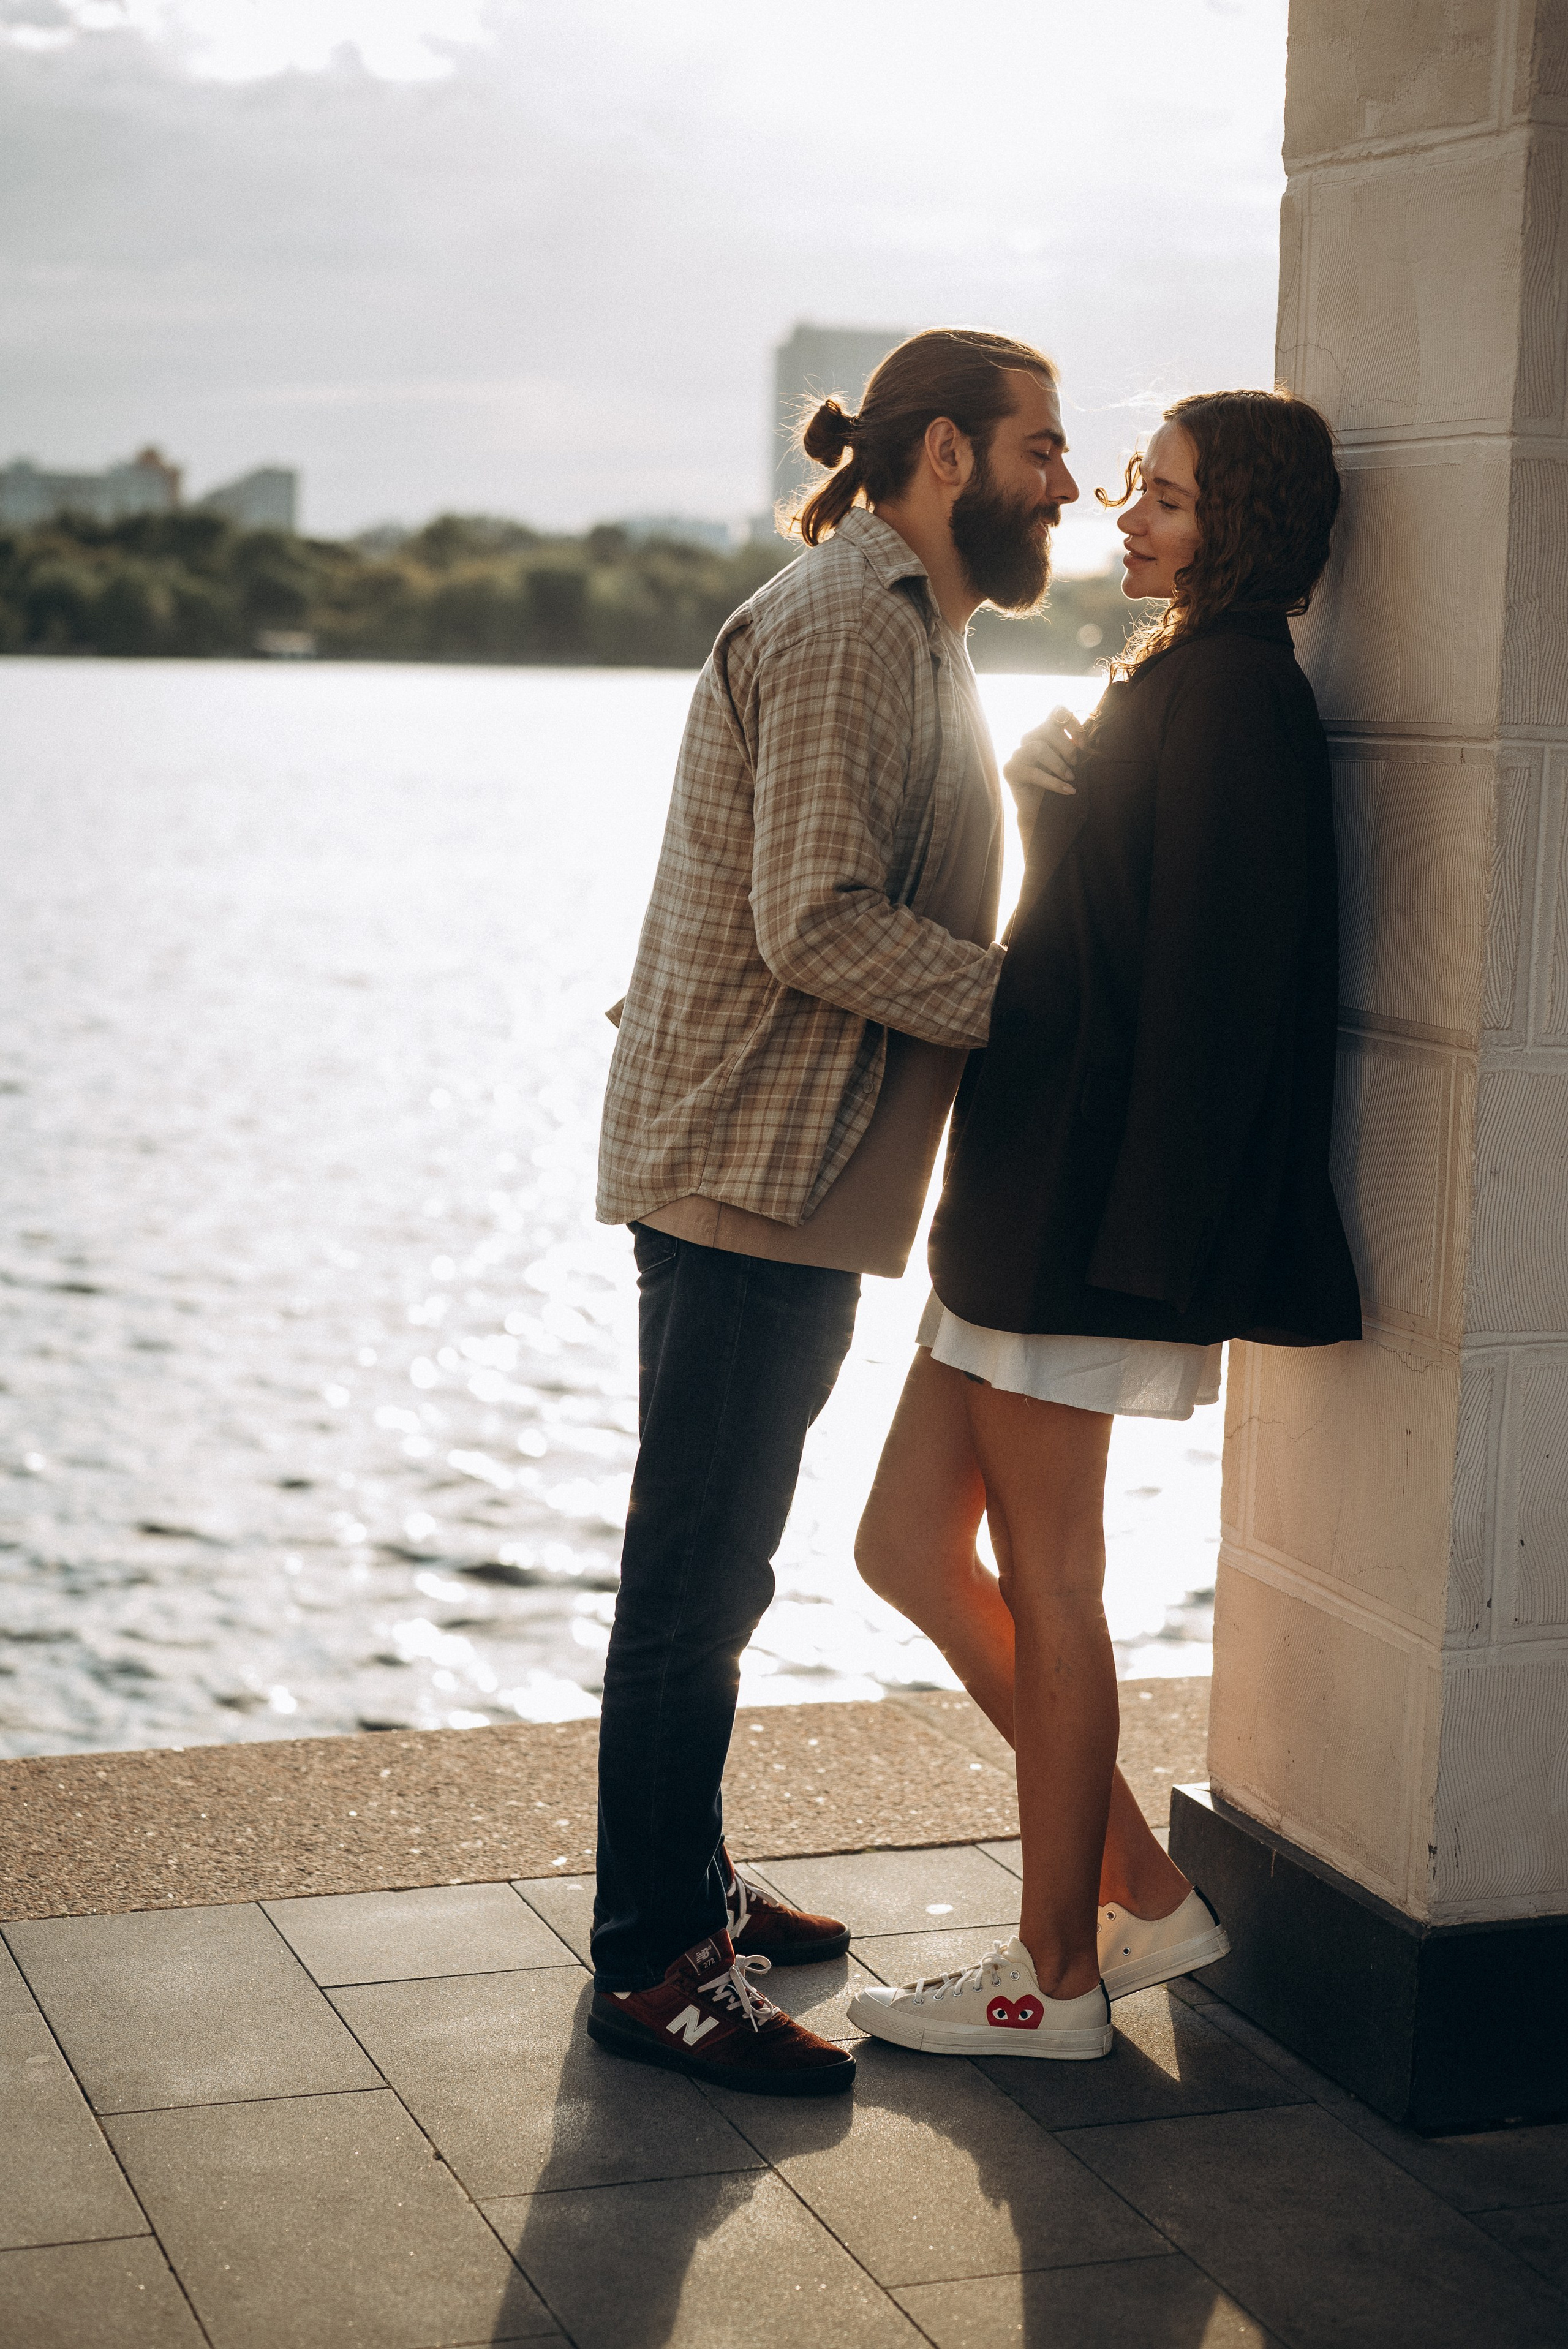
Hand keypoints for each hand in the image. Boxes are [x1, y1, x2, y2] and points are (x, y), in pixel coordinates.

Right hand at [1004, 705, 1081, 851]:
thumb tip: (1086, 737)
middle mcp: (1029, 740)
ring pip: (1038, 747)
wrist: (1045, 816)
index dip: (1073, 724)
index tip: (1084, 744)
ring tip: (1070, 778)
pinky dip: (1053, 782)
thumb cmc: (1063, 788)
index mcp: (1045, 733)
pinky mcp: (1010, 770)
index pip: (1057, 712)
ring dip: (1058, 764)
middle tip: (1076, 763)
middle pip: (1047, 728)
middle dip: (1066, 746)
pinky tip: (1067, 791)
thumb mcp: (1074, 764)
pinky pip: (1033, 771)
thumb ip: (1076, 747)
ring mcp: (1017, 754)